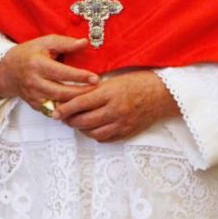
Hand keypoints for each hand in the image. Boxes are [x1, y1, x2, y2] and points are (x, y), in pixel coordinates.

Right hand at [0, 35, 98, 109]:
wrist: (8, 71)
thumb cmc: (29, 53)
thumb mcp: (45, 42)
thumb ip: (65, 43)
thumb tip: (85, 43)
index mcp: (37, 64)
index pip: (62, 73)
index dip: (80, 76)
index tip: (95, 78)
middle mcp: (34, 82)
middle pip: (61, 92)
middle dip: (81, 93)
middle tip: (97, 90)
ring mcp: (34, 96)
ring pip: (58, 105)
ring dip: (76, 104)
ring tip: (91, 99)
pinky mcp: (34, 105)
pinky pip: (53, 111)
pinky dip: (66, 111)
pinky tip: (79, 108)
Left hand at [55, 71, 178, 142]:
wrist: (162, 94)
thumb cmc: (139, 81)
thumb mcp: (116, 79)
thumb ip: (96, 88)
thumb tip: (75, 94)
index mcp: (110, 93)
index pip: (80, 103)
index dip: (65, 108)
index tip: (55, 111)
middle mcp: (114, 110)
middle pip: (83, 120)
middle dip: (69, 120)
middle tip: (63, 117)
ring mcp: (121, 123)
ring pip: (92, 132)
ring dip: (81, 129)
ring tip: (76, 122)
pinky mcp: (126, 132)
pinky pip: (105, 139)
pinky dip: (95, 135)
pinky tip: (91, 128)